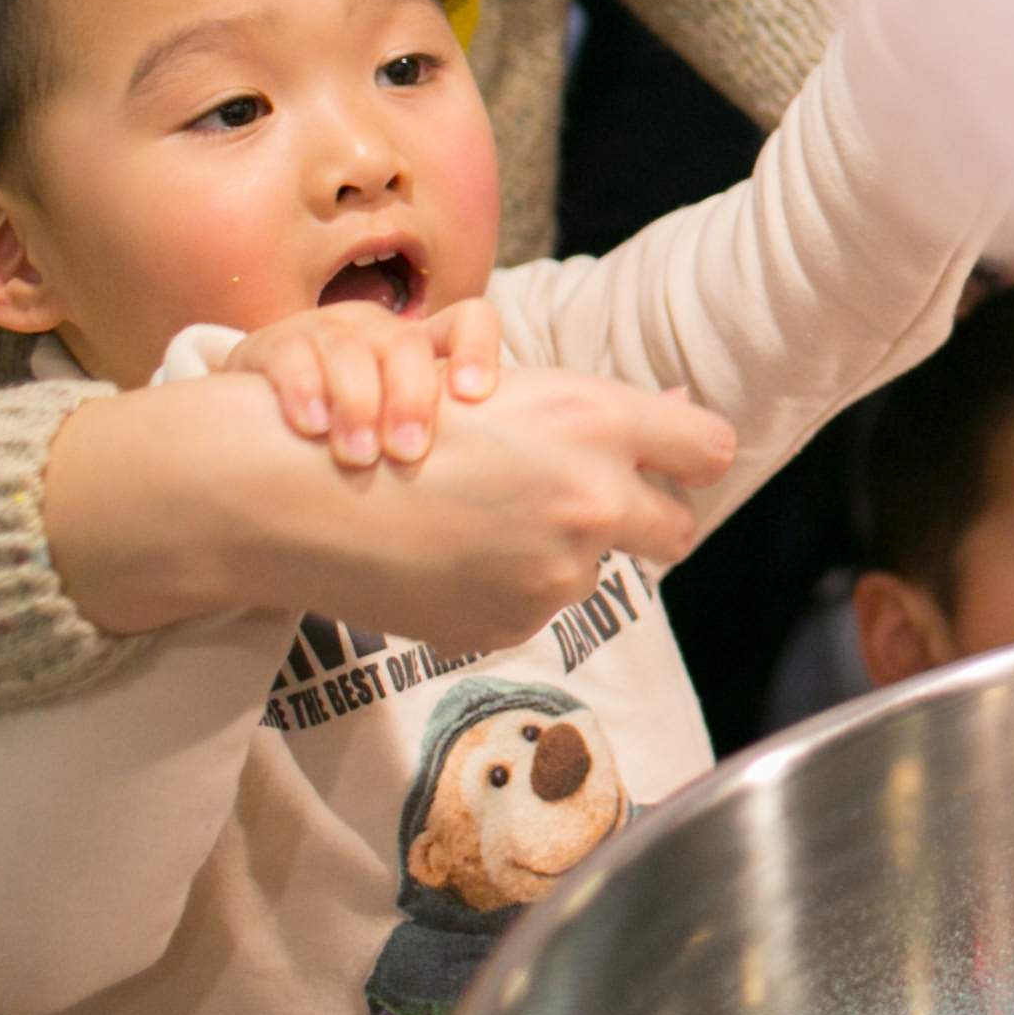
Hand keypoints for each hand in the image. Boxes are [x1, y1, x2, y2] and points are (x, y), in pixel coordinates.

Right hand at [44, 369, 738, 650]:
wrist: (306, 493)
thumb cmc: (412, 418)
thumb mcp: (519, 391)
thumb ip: (608, 417)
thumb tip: (686, 420)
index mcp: (595, 423)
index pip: (708, 449)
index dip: (692, 455)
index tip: (677, 460)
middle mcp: (591, 499)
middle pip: (678, 527)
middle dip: (652, 517)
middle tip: (612, 505)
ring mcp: (556, 571)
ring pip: (599, 567)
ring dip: (566, 548)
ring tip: (492, 519)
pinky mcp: (516, 622)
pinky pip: (542, 602)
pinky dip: (515, 581)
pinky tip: (460, 552)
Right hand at [219, 299, 500, 468]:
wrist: (266, 445)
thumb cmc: (363, 451)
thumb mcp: (417, 448)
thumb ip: (462, 463)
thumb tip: (519, 518)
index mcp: (426, 350)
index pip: (469, 321)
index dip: (477, 350)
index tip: (476, 397)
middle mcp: (379, 334)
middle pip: (406, 344)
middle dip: (411, 396)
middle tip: (410, 453)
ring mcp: (326, 336)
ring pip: (350, 349)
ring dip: (358, 402)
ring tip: (360, 456)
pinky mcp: (273, 349)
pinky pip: (291, 356)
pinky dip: (303, 391)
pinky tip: (311, 429)